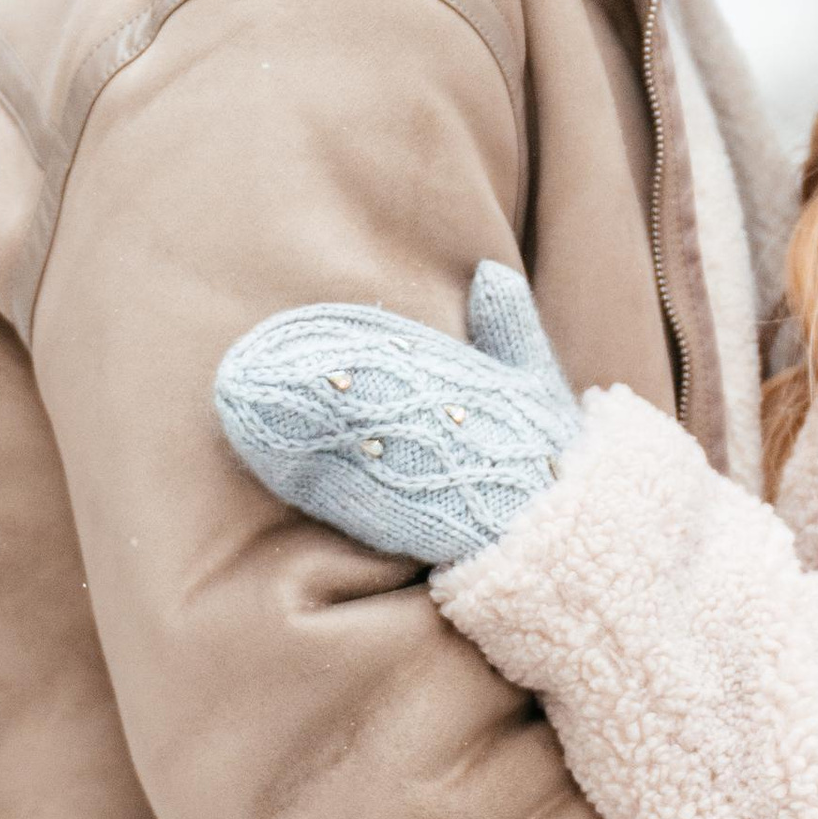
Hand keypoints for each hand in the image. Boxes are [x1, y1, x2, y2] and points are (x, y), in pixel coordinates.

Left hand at [213, 260, 582, 569]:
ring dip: (292, 431)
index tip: (291, 337)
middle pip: (364, 405)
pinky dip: (309, 482)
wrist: (577, 548)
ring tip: (240, 408)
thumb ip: (510, 330)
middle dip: (301, 389)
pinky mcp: (416, 531)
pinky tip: (268, 465)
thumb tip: (488, 271)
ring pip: (349, 451)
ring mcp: (431, 486)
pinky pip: (355, 504)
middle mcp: (449, 438)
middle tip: (241, 369)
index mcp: (476, 397)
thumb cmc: (552, 464)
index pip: (398, 366)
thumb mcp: (537, 388)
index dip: (340, 352)